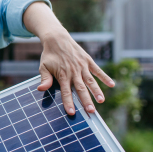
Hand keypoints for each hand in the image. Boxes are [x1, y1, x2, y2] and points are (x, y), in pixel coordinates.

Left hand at [22, 1, 114, 115]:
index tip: (72, 113)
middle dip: (86, 100)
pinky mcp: (88, 61)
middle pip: (81, 88)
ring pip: (90, 81)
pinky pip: (97, 70)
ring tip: (101, 101)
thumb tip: (40, 89)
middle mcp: (74, 71)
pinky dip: (104, 77)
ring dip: (96, 91)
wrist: (57, 39)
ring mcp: (82, 66)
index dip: (69, 102)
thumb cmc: (49, 55)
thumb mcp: (43, 67)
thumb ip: (45, 79)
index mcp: (63, 75)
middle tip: (91, 112)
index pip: (66, 92)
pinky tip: (112, 84)